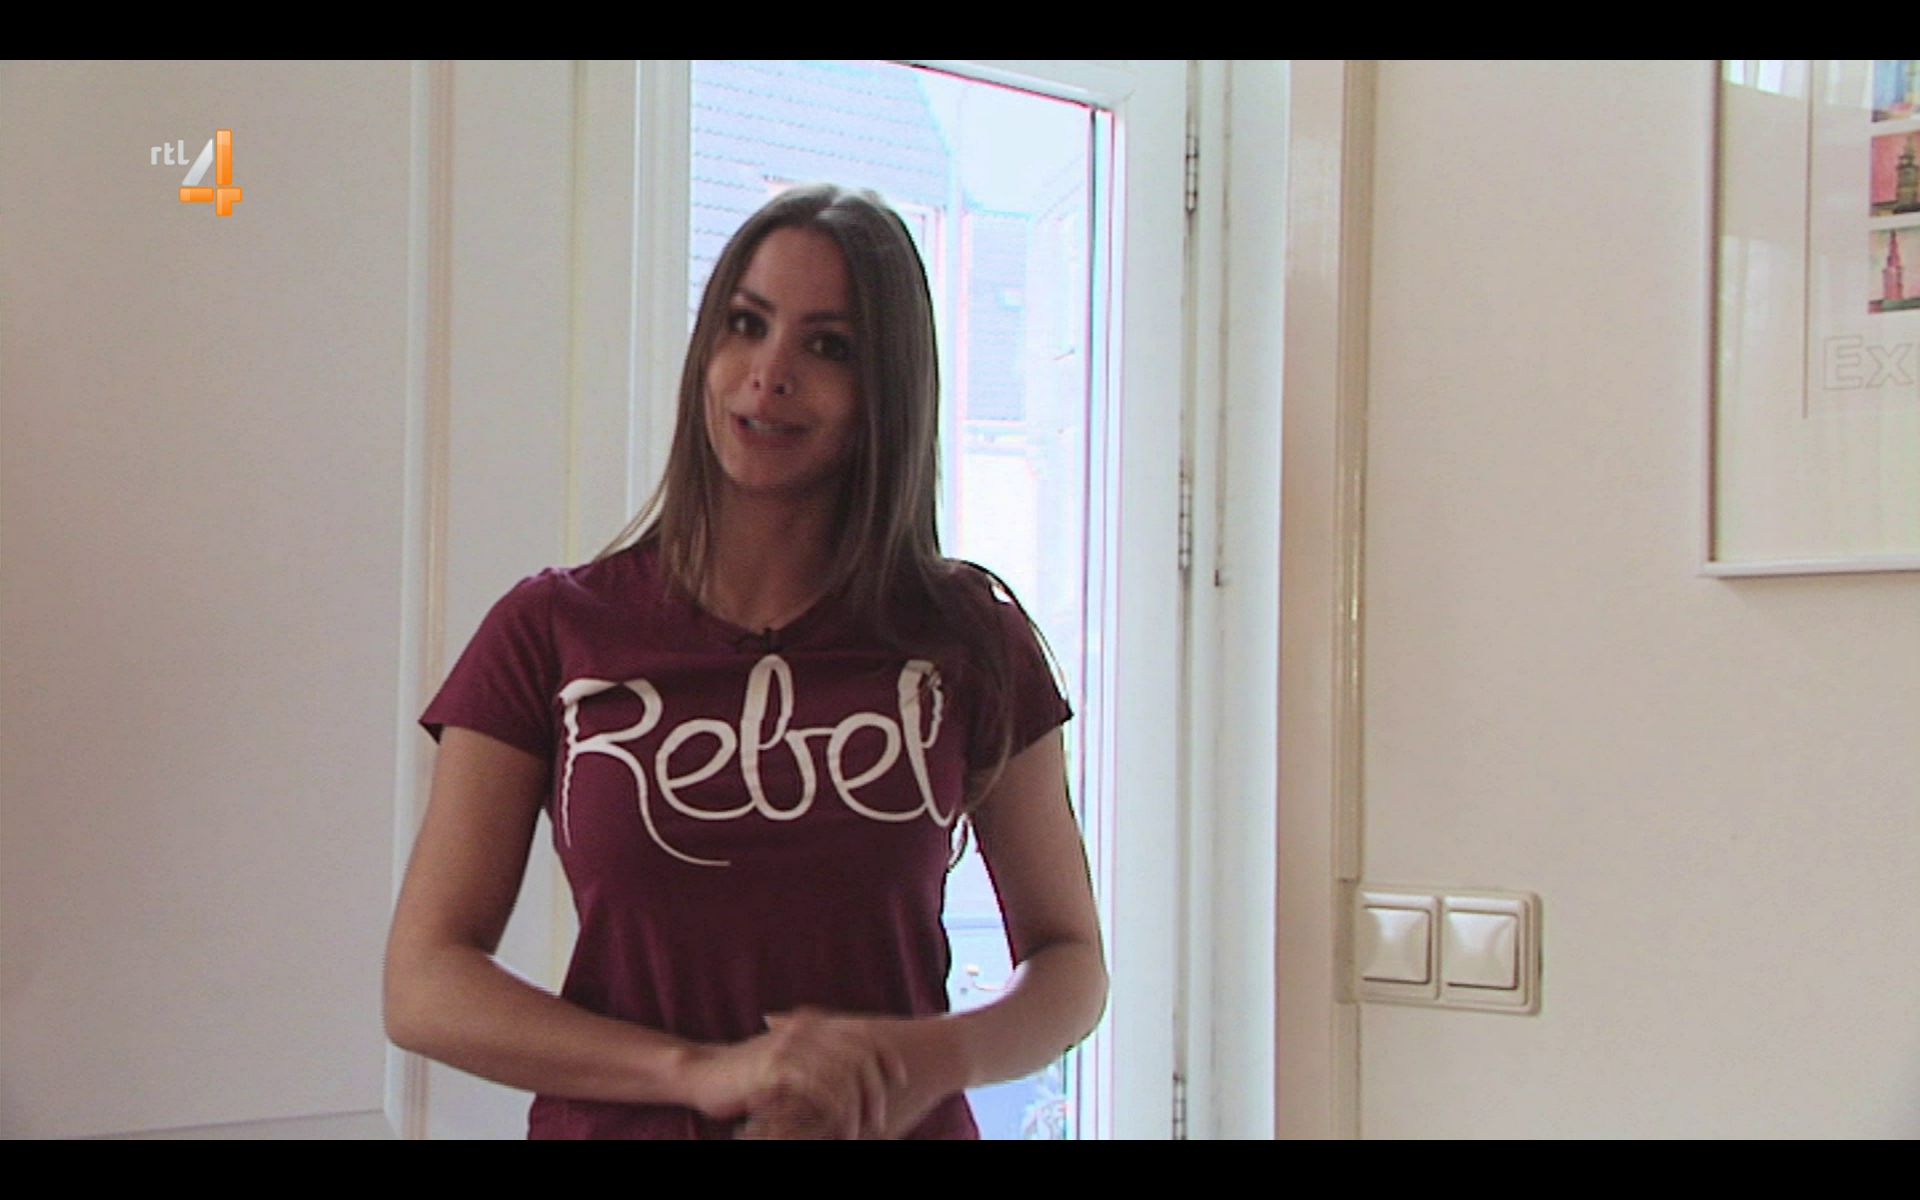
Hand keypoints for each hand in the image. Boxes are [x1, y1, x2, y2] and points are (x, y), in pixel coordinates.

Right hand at [689, 1009, 910, 1139]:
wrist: (704, 1072)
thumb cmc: (749, 1073)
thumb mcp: (787, 1057)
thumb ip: (817, 1057)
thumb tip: (851, 1072)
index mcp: (813, 1023)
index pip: (864, 1033)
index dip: (887, 1055)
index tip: (901, 1080)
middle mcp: (806, 1029)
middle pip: (860, 1052)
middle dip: (877, 1086)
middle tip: (882, 1116)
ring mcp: (792, 1047)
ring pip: (843, 1072)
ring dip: (858, 1104)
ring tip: (864, 1129)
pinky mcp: (777, 1068)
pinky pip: (819, 1087)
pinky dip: (834, 1109)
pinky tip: (840, 1128)